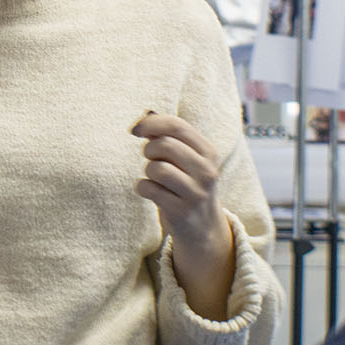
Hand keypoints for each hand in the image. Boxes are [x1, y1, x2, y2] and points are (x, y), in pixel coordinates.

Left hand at [131, 112, 226, 247]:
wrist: (203, 227)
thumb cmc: (187, 184)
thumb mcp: (187, 159)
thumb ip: (169, 137)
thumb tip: (146, 116)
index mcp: (208, 152)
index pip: (177, 126)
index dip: (151, 123)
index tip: (136, 130)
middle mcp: (206, 171)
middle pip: (165, 145)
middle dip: (149, 150)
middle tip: (151, 159)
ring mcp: (195, 193)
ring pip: (157, 168)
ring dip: (148, 171)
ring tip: (155, 178)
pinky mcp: (180, 211)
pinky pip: (149, 189)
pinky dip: (142, 187)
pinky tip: (150, 192)